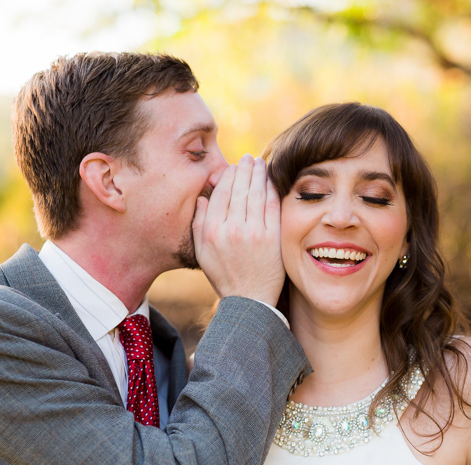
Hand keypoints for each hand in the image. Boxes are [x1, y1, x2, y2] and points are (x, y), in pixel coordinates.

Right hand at [192, 154, 283, 305]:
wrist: (249, 300)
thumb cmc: (224, 276)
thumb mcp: (201, 253)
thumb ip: (198, 224)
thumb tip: (202, 197)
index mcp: (212, 231)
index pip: (220, 193)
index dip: (228, 177)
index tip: (233, 168)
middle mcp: (231, 229)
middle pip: (239, 189)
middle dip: (244, 169)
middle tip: (248, 159)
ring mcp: (254, 233)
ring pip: (255, 193)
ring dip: (258, 174)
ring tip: (260, 163)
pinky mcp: (272, 237)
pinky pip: (271, 205)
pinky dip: (271, 189)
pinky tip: (271, 180)